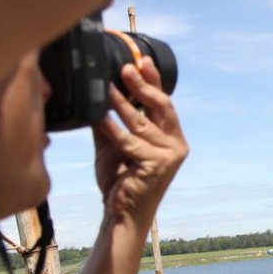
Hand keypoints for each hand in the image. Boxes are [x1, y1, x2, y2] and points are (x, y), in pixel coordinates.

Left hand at [92, 58, 187, 228]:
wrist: (121, 213)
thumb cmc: (120, 180)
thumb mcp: (114, 144)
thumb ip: (110, 120)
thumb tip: (95, 92)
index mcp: (171, 137)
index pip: (163, 102)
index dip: (153, 80)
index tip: (142, 60)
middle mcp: (176, 144)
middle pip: (161, 106)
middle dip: (142, 85)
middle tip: (125, 68)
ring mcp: (170, 155)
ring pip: (142, 122)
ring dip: (121, 103)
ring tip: (106, 87)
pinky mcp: (157, 165)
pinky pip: (130, 142)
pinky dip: (113, 129)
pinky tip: (100, 118)